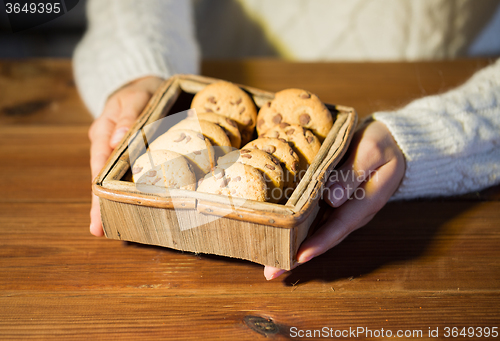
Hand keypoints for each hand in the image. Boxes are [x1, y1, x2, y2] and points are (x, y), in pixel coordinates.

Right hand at [88, 76, 162, 235]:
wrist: (143, 87)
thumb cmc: (140, 91)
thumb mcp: (135, 97)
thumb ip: (128, 117)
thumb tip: (114, 142)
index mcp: (104, 132)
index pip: (100, 164)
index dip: (98, 190)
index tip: (99, 211)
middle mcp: (106, 145)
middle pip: (100, 178)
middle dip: (99, 205)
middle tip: (98, 231)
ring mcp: (115, 151)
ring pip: (110, 180)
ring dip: (108, 203)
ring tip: (105, 228)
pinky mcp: (128, 155)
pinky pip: (123, 175)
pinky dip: (122, 192)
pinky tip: (124, 210)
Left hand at [264, 120, 405, 279]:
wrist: (389, 140)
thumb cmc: (381, 143)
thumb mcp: (372, 152)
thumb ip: (353, 174)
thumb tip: (331, 198)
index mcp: (365, 203)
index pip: (339, 227)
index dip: (319, 243)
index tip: (299, 257)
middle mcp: (351, 211)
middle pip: (323, 238)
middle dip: (297, 256)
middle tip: (272, 272)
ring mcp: (341, 208)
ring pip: (315, 232)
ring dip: (293, 247)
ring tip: (268, 262)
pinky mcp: (331, 201)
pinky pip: (312, 219)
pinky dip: (295, 229)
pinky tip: (277, 235)